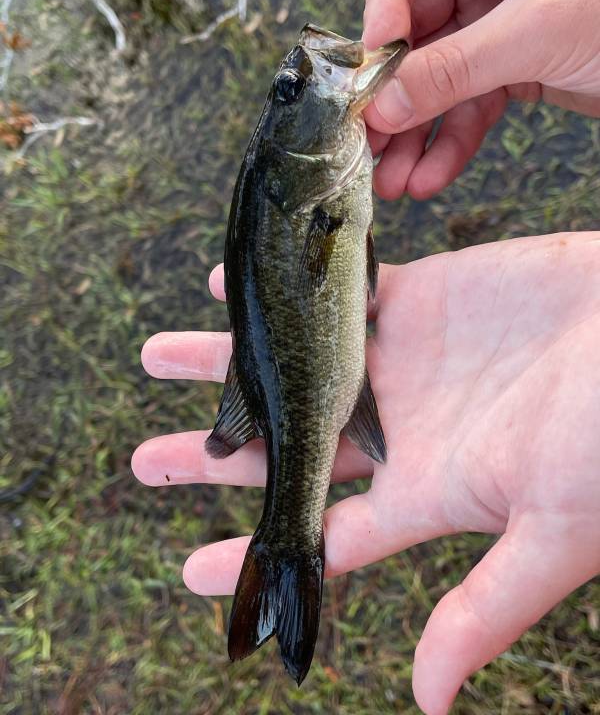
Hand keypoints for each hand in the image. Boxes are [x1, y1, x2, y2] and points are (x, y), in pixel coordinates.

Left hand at [133, 232, 599, 714]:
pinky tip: (229, 281)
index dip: (257, 557)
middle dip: (216, 454)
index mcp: (425, 487)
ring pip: (292, 364)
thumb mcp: (555, 530)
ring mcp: (401, 360)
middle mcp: (400, 425)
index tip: (191, 576)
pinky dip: (281, 287)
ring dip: (227, 362)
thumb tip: (425, 696)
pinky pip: (332, 292)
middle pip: (287, 448)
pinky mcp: (416, 298)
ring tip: (156, 354)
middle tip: (146, 463)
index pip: (322, 534)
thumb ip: (486, 605)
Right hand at [362, 0, 599, 198]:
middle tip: (366, 142)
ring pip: (438, 75)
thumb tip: (384, 103)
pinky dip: (452, 142)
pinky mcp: (516, 64)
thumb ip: (455, 66)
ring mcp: (499, 18)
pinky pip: (470, 102)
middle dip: (392, 92)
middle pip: (412, 26)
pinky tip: (431, 177)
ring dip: (415, 132)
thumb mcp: (539, 29)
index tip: (372, 65)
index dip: (379, 6)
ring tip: (392, 182)